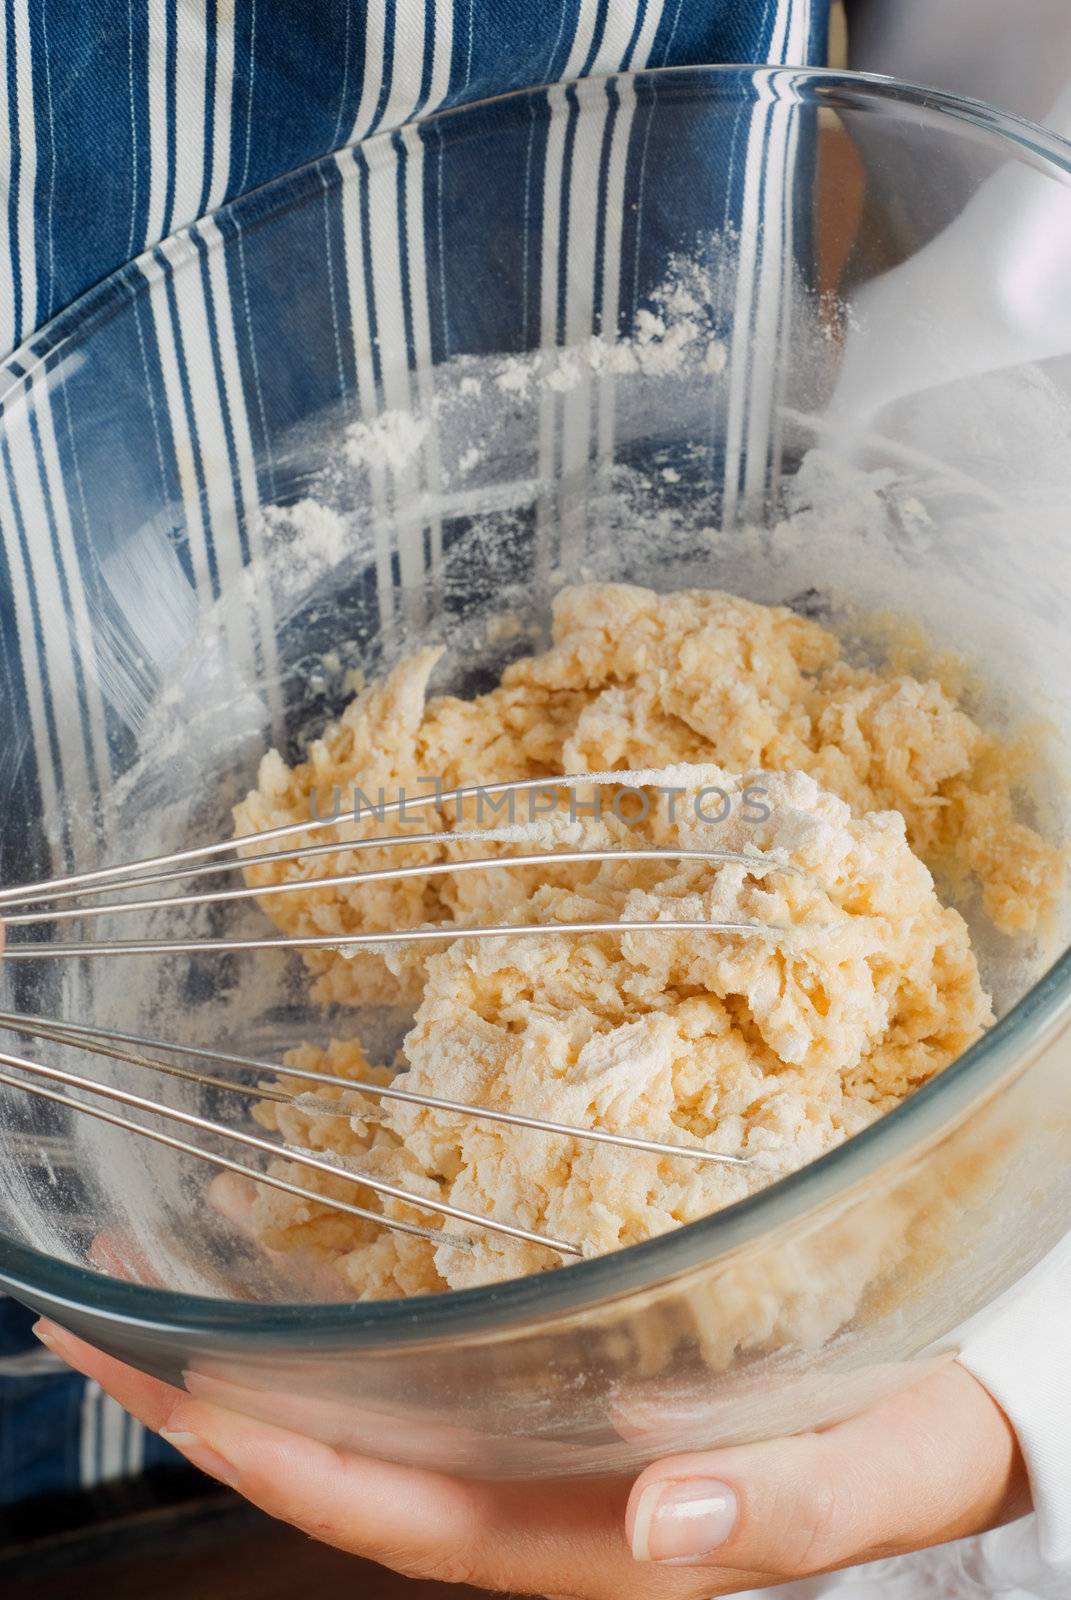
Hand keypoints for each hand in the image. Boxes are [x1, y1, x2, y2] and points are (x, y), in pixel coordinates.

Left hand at [33, 1320, 1027, 1597]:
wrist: (956, 1393)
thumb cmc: (919, 1427)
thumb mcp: (880, 1470)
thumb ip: (789, 1507)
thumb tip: (670, 1529)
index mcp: (585, 1527)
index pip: (394, 1507)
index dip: (272, 1452)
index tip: (160, 1384)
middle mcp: (536, 1482)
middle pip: (345, 1453)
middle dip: (211, 1394)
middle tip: (96, 1305)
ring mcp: (540, 1427)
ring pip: (372, 1398)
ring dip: (259, 1343)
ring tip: (159, 1262)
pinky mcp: (565, 1368)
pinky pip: (430, 1345)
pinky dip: (348, 1303)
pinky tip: (302, 1240)